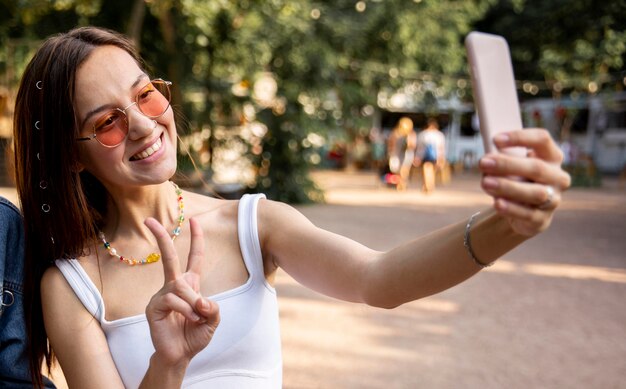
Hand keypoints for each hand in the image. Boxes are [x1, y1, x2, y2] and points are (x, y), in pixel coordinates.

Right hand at [144, 217, 219, 366]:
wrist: (180, 355)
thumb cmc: (195, 335)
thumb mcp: (213, 319)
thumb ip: (213, 307)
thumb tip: (200, 299)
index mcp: (190, 284)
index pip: (194, 258)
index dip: (196, 239)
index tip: (194, 220)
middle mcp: (174, 285)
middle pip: (169, 257)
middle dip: (160, 237)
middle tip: (149, 220)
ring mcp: (161, 295)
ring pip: (181, 286)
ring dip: (193, 303)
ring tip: (196, 318)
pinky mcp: (153, 306)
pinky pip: (173, 299)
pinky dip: (186, 310)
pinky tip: (188, 319)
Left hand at [478, 129, 570, 236]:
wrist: (521, 211)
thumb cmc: (516, 179)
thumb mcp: (512, 165)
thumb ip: (503, 157)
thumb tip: (487, 156)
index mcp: (552, 156)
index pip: (542, 139)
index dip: (520, 137)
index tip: (495, 139)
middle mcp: (558, 177)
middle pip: (536, 167)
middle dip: (507, 164)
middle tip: (483, 162)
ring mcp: (553, 199)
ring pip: (535, 193)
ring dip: (507, 187)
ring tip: (485, 183)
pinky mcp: (542, 219)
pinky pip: (528, 214)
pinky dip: (511, 208)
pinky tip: (497, 203)